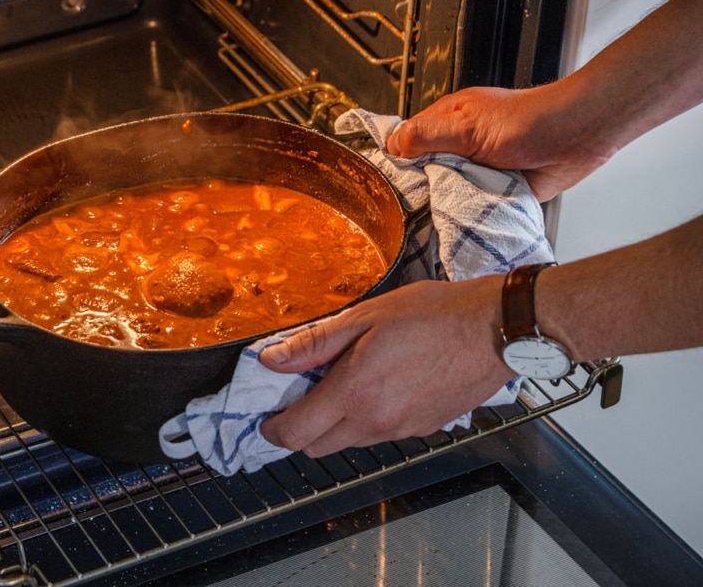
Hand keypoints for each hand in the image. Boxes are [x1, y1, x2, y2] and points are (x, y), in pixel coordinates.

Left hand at [258, 275, 514, 456]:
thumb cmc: (434, 315)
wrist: (494, 330)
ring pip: (350, 443)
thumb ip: (314, 343)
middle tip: (301, 398)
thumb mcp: (364, 317)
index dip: (273, 429)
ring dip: (335, 425)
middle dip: (301, 430)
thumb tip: (272, 359)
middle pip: (318, 447)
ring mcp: (401, 429)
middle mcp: (376, 420)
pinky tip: (378, 388)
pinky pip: (381, 435)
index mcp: (355, 392)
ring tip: (343, 385)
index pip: (296, 433)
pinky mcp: (423, 430)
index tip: (267, 418)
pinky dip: (367, 421)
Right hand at [384, 84, 612, 201]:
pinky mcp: (493, 191)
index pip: (408, 141)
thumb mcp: (470, 125)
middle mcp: (460, 146)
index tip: (382, 183)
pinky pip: (471, 207)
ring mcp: (476, 170)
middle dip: (418, 189)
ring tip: (432, 219)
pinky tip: (458, 224)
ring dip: (444, 204)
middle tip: (407, 208)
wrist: (579, 138)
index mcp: (449, 121)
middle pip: (424, 172)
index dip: (395, 161)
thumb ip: (430, 134)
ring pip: (447, 193)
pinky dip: (467, 215)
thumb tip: (393, 144)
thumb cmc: (531, 120)